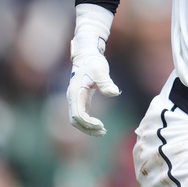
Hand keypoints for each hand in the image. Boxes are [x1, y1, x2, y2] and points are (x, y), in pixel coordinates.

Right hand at [66, 4, 119, 135]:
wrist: (87, 54)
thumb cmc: (94, 62)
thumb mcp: (101, 71)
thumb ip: (106, 82)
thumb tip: (115, 93)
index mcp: (75, 93)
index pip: (78, 115)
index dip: (88, 123)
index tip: (101, 125)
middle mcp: (72, 98)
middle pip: (74, 121)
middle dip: (87, 129)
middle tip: (103, 132)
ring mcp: (75, 99)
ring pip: (76, 120)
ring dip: (88, 128)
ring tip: (103, 132)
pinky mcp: (80, 99)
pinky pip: (81, 115)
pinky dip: (88, 122)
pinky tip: (100, 125)